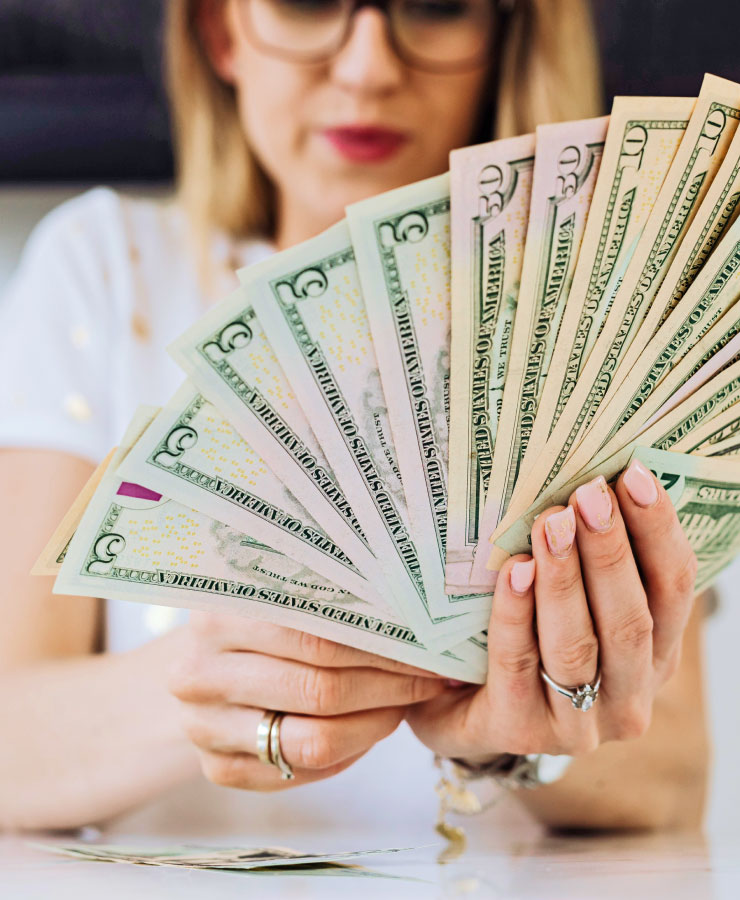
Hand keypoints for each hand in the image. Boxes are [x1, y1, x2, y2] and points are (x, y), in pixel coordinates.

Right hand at [169, 614, 445, 789]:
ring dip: (375, 724)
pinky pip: (298, 773)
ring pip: (313, 741)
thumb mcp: (276, 590)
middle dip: (388, 686)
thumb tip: (413, 606)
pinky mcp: (217, 768)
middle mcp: (200, 674)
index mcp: (218, 617)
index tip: (425, 645)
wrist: (198, 661)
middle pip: (320, 691)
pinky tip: (367, 728)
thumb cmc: (256, 618)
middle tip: (429, 678)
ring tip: (404, 703)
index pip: (318, 639)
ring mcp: (204, 727)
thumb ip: (326, 594)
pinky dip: (346, 754)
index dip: (381, 647)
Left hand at [407, 460, 697, 761]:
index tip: (633, 475)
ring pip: (578, 645)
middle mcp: (628, 697)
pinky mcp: (519, 729)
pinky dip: (517, 614)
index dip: (658, 532)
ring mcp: (576, 724)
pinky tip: (514, 572)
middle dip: (610, 550)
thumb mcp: (571, 604)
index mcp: (654, 657)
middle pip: (631, 619)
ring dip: (566, 578)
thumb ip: (589, 560)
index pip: (672, 591)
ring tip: (550, 522)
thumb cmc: (527, 640)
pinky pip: (518, 664)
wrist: (460, 709)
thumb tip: (593, 481)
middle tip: (588, 495)